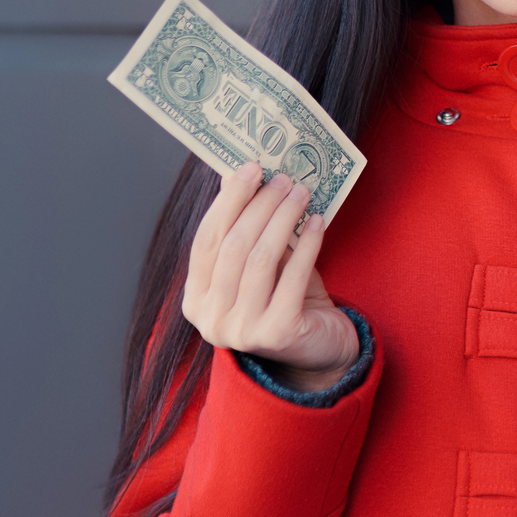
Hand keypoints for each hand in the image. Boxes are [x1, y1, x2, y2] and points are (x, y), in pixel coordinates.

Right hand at [183, 162, 357, 391]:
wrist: (319, 348)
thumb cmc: (287, 298)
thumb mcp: (261, 264)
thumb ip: (245, 228)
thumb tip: (236, 173)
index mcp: (196, 300)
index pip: (206, 241)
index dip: (227, 201)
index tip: (249, 167)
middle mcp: (211, 319)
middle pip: (234, 246)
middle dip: (260, 205)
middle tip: (283, 178)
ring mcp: (242, 331)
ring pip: (261, 259)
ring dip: (284, 218)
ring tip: (302, 192)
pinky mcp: (277, 334)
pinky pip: (293, 278)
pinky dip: (306, 245)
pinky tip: (318, 222)